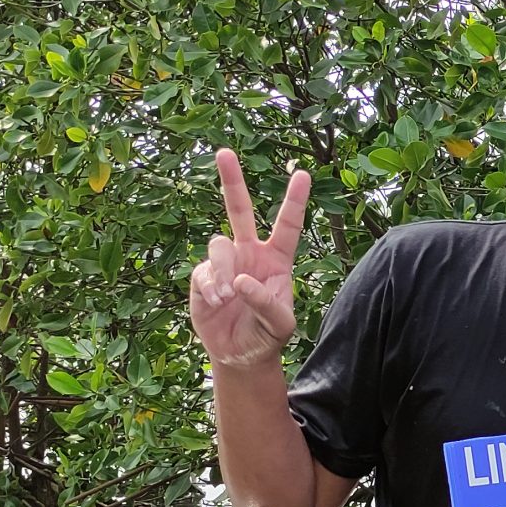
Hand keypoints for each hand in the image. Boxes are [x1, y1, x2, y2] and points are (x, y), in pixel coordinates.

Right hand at [189, 148, 310, 369]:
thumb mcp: (280, 324)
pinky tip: (217, 303)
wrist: (240, 354)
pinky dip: (211, 288)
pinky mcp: (203, 277)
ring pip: (218, 244)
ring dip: (224, 270)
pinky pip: (203, 271)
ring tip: (228, 297)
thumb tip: (241, 280)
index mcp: (276, 259)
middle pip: (239, 209)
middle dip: (231, 181)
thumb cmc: (267, 334)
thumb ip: (267, 302)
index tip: (302, 174)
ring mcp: (224, 262)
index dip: (294, 200)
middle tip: (224, 152)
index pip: (288, 225)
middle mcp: (249, 252)